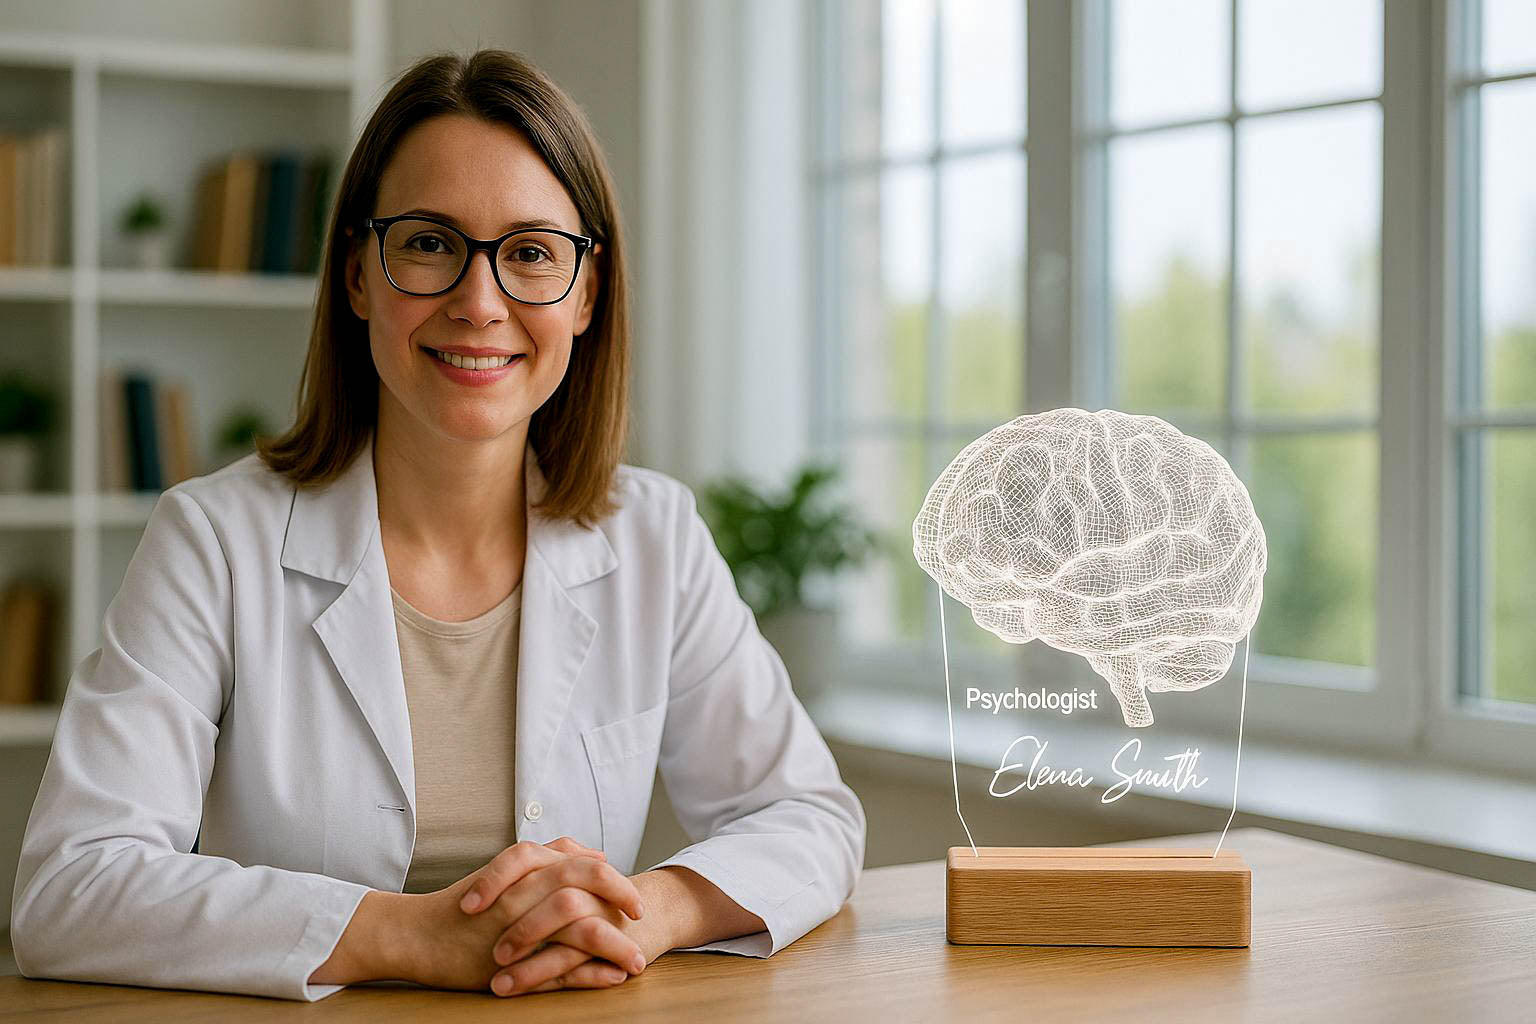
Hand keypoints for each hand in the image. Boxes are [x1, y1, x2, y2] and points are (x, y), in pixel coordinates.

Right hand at [397, 838, 641, 993]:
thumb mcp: (508, 872)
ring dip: (615, 946)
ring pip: (580, 930)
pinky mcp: (512, 964)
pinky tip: (611, 980)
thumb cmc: (463, 905)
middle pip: (587, 889)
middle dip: (622, 903)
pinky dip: (590, 974)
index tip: (634, 897)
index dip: (614, 880)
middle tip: (642, 919)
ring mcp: (520, 929)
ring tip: (637, 962)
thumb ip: (551, 858)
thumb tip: (596, 855)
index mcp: (526, 872)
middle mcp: (525, 894)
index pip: (583, 866)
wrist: (416, 934)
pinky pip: (560, 968)